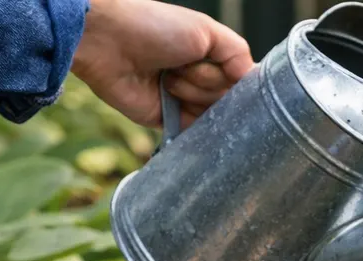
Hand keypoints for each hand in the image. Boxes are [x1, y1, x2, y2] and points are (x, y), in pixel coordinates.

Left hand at [70, 0, 253, 129]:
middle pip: (230, 101)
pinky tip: (175, 104)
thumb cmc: (153, 26)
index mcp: (213, 58)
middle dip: (209, 83)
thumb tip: (254, 81)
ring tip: (167, 78)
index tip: (229, 75)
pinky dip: (190, 124)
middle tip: (184, 66)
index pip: (245, 82)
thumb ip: (238, 54)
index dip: (239, 82)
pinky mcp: (168, 121)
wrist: (107, 42)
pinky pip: (193, 133)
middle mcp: (202, 81)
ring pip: (213, 116)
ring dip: (191, 95)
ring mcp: (186, 102)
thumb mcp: (206, 30)